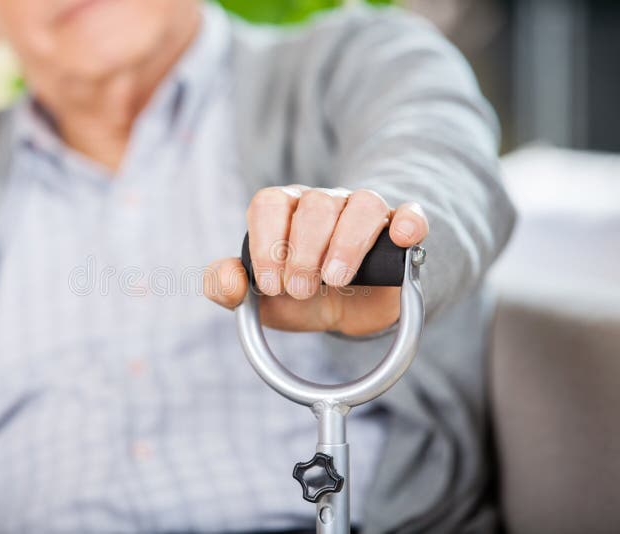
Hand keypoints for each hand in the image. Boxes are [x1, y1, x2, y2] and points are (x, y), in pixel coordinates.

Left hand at [204, 186, 428, 335]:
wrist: (348, 312)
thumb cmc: (300, 295)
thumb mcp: (260, 299)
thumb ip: (228, 288)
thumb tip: (226, 281)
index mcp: (285, 211)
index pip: (270, 203)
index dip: (267, 242)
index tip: (272, 284)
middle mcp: (325, 204)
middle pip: (315, 205)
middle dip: (304, 252)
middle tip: (302, 290)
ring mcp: (365, 213)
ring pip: (362, 204)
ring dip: (346, 244)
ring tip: (336, 281)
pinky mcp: (400, 232)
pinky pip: (411, 213)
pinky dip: (408, 223)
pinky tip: (400, 239)